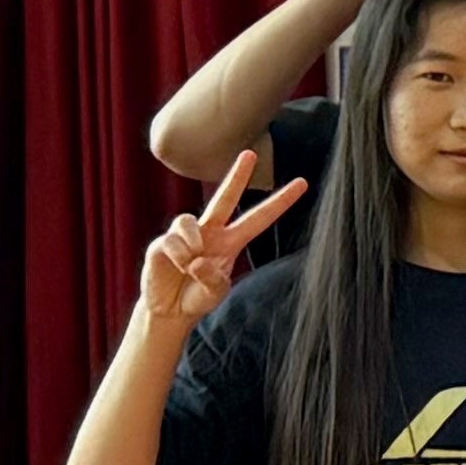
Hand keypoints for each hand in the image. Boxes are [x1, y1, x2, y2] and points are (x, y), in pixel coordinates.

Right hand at [134, 147, 307, 329]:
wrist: (168, 310)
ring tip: (189, 266)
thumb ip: (213, 278)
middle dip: (237, 175)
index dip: (280, 201)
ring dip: (192, 245)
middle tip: (250, 153)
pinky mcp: (162, 242)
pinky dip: (177, 256)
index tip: (302, 183)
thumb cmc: (197, 298)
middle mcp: (211, 232)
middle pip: (225, 197)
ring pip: (190, 220)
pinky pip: (172, 241)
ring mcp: (185, 235)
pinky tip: (176, 267)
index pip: (260, 218)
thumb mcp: (215, 292)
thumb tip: (197, 259)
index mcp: (231, 242)